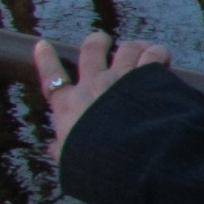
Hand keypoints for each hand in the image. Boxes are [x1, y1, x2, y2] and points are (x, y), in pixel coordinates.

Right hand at [33, 30, 169, 162]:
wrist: (130, 157)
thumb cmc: (97, 163)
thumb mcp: (70, 160)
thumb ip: (61, 150)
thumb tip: (50, 148)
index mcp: (69, 106)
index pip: (51, 79)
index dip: (45, 59)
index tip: (42, 44)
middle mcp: (92, 86)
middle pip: (91, 51)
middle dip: (97, 41)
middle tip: (103, 40)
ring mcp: (120, 78)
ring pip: (125, 48)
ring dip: (133, 47)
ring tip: (143, 51)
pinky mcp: (147, 77)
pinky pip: (152, 55)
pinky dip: (157, 53)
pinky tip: (161, 57)